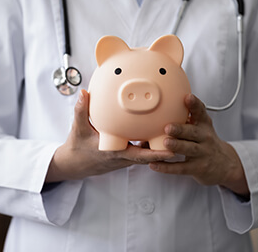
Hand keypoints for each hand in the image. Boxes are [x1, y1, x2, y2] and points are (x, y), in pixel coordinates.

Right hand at [46, 90, 174, 182]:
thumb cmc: (77, 148)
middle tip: (182, 139)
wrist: (75, 163)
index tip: (170, 150)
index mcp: (114, 153)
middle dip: (165, 149)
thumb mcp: (78, 129)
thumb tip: (84, 93)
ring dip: (160, 145)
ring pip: (147, 151)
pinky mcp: (125, 155)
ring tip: (177, 132)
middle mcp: (123, 157)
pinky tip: (158, 128)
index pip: (138, 155)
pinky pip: (141, 148)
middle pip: (150, 154)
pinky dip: (150, 141)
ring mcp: (126, 157)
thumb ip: (81, 110)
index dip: (155, 154)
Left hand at [149, 94, 249, 196]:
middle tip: (168, 126)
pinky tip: (154, 165)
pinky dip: (167, 167)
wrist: (225, 164)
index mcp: (204, 125)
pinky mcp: (197, 168)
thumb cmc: (206, 140)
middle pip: (193, 132)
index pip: (201, 112)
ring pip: (189, 149)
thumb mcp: (203, 125)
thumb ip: (190, 113)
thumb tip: (168, 96)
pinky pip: (181, 168)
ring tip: (165, 142)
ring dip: (177, 146)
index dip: (194, 105)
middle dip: (181, 129)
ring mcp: (202, 154)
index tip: (187, 97)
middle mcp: (205, 138)